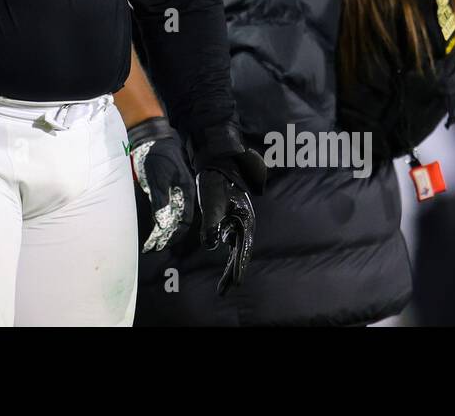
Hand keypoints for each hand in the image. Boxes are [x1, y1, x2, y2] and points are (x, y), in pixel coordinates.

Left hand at [126, 117, 194, 251]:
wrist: (149, 136)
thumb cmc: (155, 156)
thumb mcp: (157, 180)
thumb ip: (161, 202)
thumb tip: (164, 225)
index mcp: (185, 192)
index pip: (183, 221)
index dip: (172, 235)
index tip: (160, 245)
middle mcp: (181, 193)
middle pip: (177, 220)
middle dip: (166, 236)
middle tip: (152, 247)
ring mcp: (171, 189)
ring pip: (170, 215)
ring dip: (161, 229)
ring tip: (151, 241)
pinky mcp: (161, 186)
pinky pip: (163, 207)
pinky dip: (158, 218)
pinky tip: (152, 225)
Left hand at [190, 121, 266, 296]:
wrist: (217, 162)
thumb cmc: (215, 181)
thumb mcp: (211, 202)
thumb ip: (211, 224)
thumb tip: (210, 246)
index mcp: (244, 221)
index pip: (242, 250)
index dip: (238, 268)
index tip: (236, 284)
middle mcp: (244, 223)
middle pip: (240, 253)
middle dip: (233, 272)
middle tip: (225, 291)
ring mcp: (239, 220)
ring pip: (236, 247)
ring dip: (231, 264)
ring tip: (225, 283)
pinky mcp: (231, 216)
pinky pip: (230, 238)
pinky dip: (227, 249)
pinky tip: (222, 254)